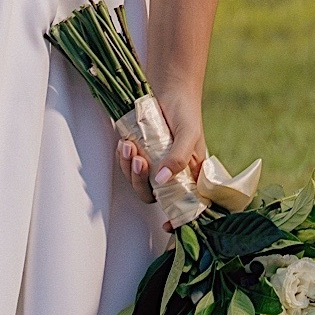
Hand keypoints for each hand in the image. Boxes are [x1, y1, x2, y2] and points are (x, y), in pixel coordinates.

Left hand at [116, 86, 205, 225]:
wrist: (169, 88)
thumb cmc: (185, 111)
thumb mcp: (188, 134)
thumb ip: (177, 158)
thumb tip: (161, 180)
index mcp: (191, 174)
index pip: (187, 204)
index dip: (178, 219)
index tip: (166, 226)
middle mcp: (173, 174)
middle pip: (154, 195)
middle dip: (141, 181)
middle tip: (139, 160)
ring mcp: (156, 165)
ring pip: (139, 182)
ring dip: (129, 168)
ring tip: (129, 146)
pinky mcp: (142, 154)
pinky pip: (129, 167)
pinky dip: (124, 158)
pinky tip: (126, 143)